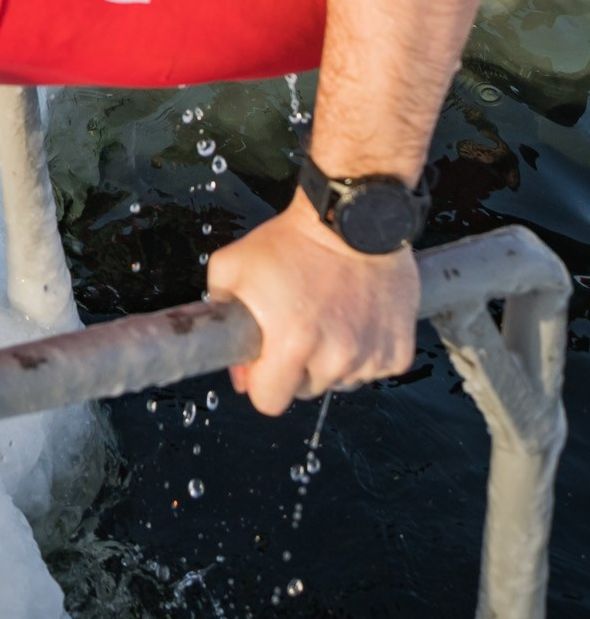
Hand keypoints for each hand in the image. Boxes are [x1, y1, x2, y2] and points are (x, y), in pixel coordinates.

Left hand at [207, 193, 418, 417]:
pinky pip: (375, 367)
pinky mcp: (398, 352)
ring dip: (333, 358)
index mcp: (291, 343)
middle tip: (298, 325)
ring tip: (328, 313)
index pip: (269, 402)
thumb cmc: (294, 239)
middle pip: (307, 390)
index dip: (261, 382)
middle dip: (297, 366)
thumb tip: (237, 366)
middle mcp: (334, 358)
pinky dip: (365, 349)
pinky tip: (356, 315)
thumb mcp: (233, 265)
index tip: (264, 362)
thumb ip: (220, 314)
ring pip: (342, 380)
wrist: (353, 216)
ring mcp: (370, 357)